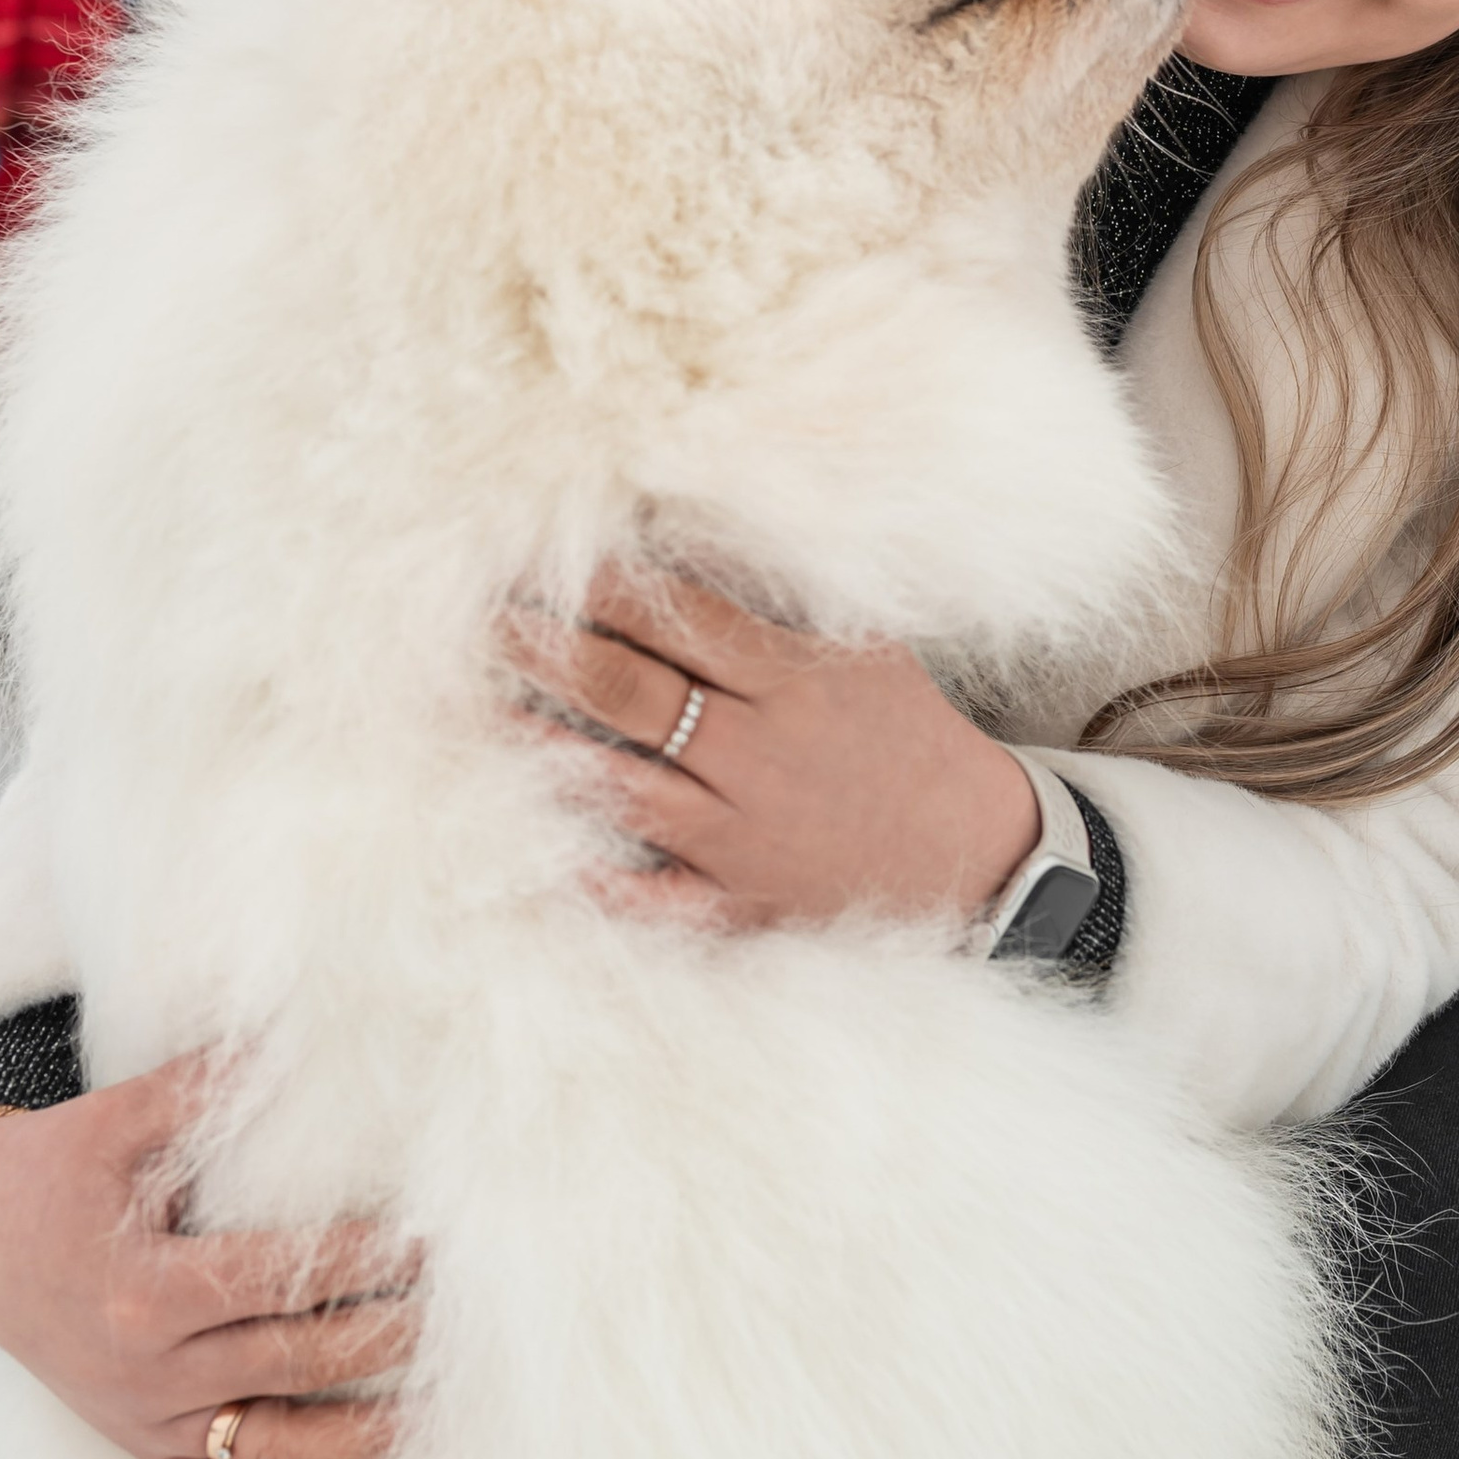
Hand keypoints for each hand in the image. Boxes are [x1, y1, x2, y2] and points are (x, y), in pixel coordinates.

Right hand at [0, 1060, 421, 1458]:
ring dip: (361, 1436)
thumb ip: (198, 1090)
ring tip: (442, 1412)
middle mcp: (148, 1370)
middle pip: (290, 1361)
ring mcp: (146, 1420)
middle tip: (462, 1313)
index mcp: (144, 1288)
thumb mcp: (112, 1121)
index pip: (273, 1280)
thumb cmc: (51, 1171)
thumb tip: (290, 1040)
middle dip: (382, 1337)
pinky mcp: (144, 1448)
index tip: (427, 1240)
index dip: (356, 1260)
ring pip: (272, 1446)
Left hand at [504, 565, 1039, 934]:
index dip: (605, 590)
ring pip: (621, 785)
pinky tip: (530, 854)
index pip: (679, 622)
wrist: (978, 854)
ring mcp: (741, 834)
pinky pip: (650, 893)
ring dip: (546, 747)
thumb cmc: (910, 737)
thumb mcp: (866, 654)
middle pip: (632, 695)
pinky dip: (593, 877)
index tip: (546, 561)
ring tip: (481, 714)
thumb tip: (692, 557)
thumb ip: (781, 612)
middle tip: (483, 622)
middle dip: (550, 652)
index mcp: (791, 683)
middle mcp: (756, 755)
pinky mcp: (737, 901)